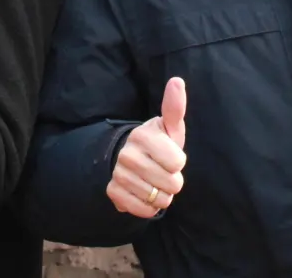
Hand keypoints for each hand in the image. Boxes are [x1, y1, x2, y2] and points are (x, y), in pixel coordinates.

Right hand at [108, 77, 187, 217]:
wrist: (132, 159)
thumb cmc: (159, 143)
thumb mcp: (170, 127)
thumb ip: (175, 107)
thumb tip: (177, 81)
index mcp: (143, 135)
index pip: (177, 163)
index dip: (178, 162)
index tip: (170, 154)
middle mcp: (127, 154)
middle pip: (171, 183)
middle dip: (173, 181)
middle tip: (164, 171)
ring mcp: (118, 173)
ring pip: (158, 199)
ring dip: (162, 195)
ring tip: (154, 182)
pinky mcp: (113, 192)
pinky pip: (143, 210)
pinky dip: (149, 206)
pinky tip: (145, 193)